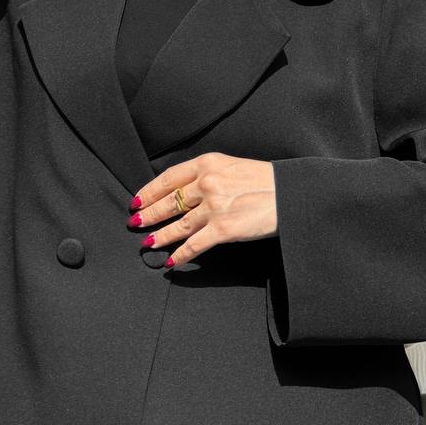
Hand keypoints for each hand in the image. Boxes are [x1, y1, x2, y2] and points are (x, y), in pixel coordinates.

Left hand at [127, 151, 277, 267]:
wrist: (290, 192)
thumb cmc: (264, 180)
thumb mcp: (231, 166)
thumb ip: (206, 174)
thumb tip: (183, 190)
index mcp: (207, 164)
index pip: (168, 178)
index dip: (149, 191)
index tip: (137, 200)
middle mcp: (207, 183)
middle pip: (169, 201)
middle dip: (148, 214)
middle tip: (135, 222)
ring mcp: (214, 207)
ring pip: (178, 224)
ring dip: (160, 236)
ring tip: (147, 243)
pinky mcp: (224, 229)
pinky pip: (195, 244)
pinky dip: (181, 254)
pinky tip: (171, 260)